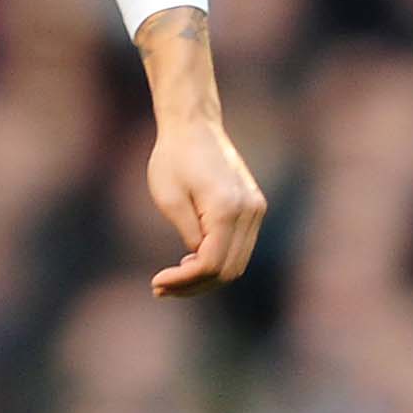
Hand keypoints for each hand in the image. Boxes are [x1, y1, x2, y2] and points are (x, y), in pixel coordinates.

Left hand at [147, 114, 264, 296]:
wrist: (193, 125)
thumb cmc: (173, 158)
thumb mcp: (169, 199)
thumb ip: (188, 235)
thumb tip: (198, 263)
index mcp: (227, 209)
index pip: (212, 265)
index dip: (185, 281)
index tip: (157, 281)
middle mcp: (249, 211)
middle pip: (228, 271)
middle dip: (194, 285)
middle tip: (161, 287)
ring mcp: (255, 210)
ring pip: (236, 263)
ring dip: (206, 278)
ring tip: (172, 279)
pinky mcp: (253, 207)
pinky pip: (239, 248)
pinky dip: (217, 261)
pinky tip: (190, 261)